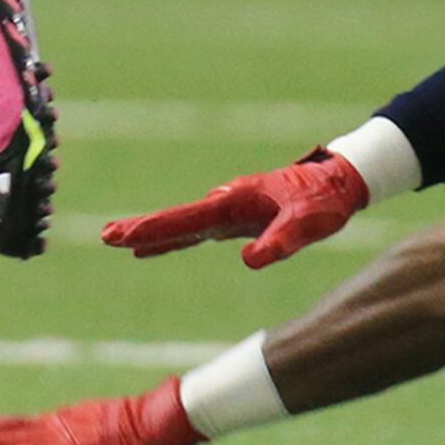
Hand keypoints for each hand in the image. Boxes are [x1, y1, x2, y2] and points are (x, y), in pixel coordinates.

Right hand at [101, 150, 370, 269]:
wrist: (337, 184)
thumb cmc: (323, 202)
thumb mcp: (307, 224)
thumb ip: (280, 241)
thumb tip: (249, 261)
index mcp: (236, 201)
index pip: (188, 219)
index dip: (156, 229)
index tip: (126, 235)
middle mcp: (225, 204)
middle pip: (176, 219)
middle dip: (141, 227)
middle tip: (106, 236)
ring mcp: (227, 212)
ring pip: (181, 225)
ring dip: (150, 233)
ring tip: (117, 240)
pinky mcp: (233, 221)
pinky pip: (193, 232)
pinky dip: (170, 239)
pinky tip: (150, 248)